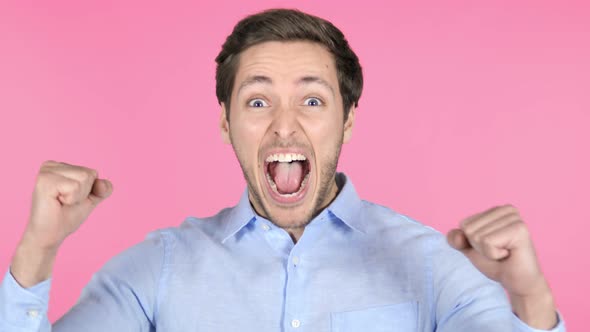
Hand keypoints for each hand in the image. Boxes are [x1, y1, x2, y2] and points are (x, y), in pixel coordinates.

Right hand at [11, 160, 112, 286]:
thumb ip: (102, 189)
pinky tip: (56, 202)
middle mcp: (51, 165)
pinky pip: (75, 186)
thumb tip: (102, 183)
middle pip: (89, 173)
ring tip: (60, 202)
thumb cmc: (67, 216)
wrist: (51, 235)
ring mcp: (46, 171)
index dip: (88, 191)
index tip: (70, 199)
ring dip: (77, 196)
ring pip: (84, 177)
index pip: (92, 172)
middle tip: (65, 202)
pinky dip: (71, 199)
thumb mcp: (90, 199)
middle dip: (83, 193)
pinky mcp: (45, 181)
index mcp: (60, 166)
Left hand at [447, 205, 556, 328]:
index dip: (472, 242)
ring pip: (478, 236)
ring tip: (505, 253)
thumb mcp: (470, 249)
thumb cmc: (496, 264)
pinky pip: (488, 242)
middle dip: (480, 247)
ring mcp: (514, 218)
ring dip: (488, 251)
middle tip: (499, 252)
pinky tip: (509, 254)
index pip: (464, 224)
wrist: (518, 282)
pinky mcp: (519, 229)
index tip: (491, 247)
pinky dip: (493, 254)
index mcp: (495, 210)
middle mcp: (506, 210)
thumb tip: (457, 235)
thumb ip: (456, 239)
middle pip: (469, 230)